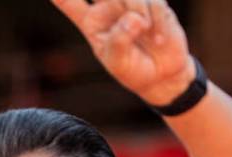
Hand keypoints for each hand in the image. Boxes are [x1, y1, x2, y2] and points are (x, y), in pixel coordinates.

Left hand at [52, 0, 196, 106]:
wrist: (160, 75)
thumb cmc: (132, 69)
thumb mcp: (118, 61)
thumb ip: (119, 40)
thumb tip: (133, 18)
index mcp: (91, 22)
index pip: (70, 2)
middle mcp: (108, 8)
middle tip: (120, 15)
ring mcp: (131, 3)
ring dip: (138, 9)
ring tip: (144, 32)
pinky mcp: (153, 3)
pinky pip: (154, 3)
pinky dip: (157, 21)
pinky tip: (159, 41)